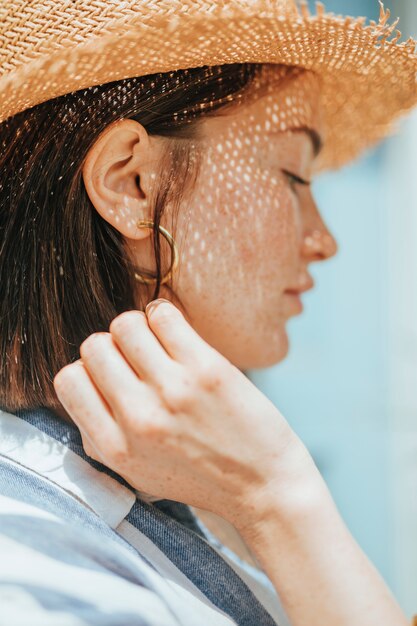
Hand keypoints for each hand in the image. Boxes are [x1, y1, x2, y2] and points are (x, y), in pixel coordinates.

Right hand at [53, 299, 308, 527]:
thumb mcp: (138, 473)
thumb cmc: (200, 476)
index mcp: (114, 448)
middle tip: (139, 359)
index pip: (68, 380)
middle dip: (113, 347)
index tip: (113, 375)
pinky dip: (164, 315)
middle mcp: (137, 419)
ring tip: (158, 343)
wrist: (263, 487)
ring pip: (125, 325)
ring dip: (138, 328)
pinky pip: (163, 316)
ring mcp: (173, 392)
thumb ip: (101, 436)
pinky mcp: (207, 370)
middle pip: (94, 347)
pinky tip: (178, 333)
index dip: (89, 371)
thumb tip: (82, 383)